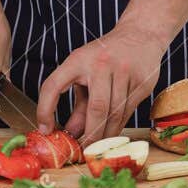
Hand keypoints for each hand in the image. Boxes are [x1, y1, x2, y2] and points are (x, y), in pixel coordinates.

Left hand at [36, 21, 170, 143]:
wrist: (140, 35)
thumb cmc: (105, 57)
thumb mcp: (85, 73)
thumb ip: (78, 105)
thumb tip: (72, 135)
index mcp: (78, 60)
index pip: (53, 85)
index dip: (45, 109)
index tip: (46, 129)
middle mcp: (101, 64)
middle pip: (95, 108)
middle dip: (90, 135)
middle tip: (83, 152)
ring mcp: (124, 72)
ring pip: (115, 114)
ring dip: (106, 135)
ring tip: (98, 147)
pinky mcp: (142, 82)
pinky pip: (128, 112)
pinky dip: (118, 127)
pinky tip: (113, 133)